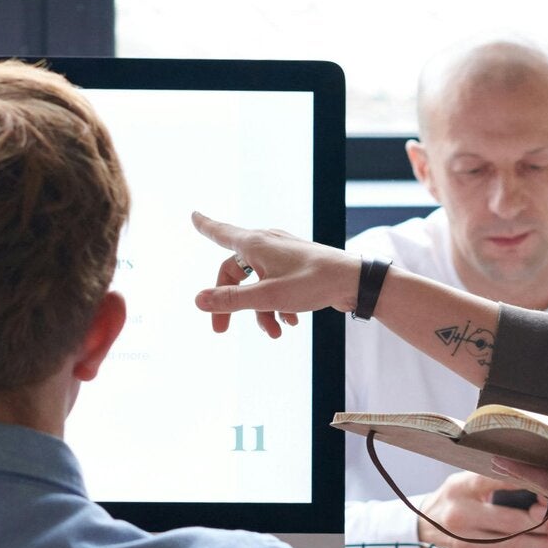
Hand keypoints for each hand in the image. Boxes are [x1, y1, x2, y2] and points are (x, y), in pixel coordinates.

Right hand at [193, 213, 356, 338]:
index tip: (194, 215)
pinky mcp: (298, 266)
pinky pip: (277, 285)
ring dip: (260, 310)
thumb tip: (198, 300)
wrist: (354, 281)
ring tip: (274, 332)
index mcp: (255, 244)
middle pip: (235, 272)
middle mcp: (267, 244)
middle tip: (220, 329)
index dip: (206, 226)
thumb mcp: (267, 296)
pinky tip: (291, 322)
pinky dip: (278, 304)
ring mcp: (284, 255)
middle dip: (230, 303)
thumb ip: (231, 300)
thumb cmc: (312, 283)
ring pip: (258, 283)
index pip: (221, 233)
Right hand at [414, 468, 547, 547]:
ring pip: (513, 545)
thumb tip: (533, 475)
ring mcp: (464, 543)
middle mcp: (460, 516)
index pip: (496, 481)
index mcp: (460, 488)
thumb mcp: (464, 481)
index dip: (528, 484)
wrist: (420, 533)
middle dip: (544, 521)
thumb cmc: (453, 500)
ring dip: (542, 543)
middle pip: (512, 521)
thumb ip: (491, 478)